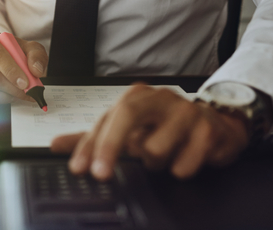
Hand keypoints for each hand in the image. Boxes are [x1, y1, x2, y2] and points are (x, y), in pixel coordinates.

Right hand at [0, 29, 47, 106]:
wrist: (0, 59)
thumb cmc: (13, 54)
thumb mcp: (29, 49)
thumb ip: (36, 56)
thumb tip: (36, 70)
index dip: (12, 72)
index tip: (25, 83)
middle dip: (11, 88)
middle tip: (26, 94)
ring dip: (2, 98)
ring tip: (15, 96)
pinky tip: (2, 99)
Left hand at [50, 84, 248, 179]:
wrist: (217, 125)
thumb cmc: (166, 127)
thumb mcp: (129, 131)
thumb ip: (93, 137)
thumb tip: (55, 144)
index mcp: (137, 97)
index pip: (106, 118)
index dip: (89, 144)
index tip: (79, 168)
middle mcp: (159, 98)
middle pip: (127, 116)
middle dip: (111, 146)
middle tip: (101, 174)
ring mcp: (185, 111)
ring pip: (155, 148)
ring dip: (156, 163)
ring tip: (165, 156)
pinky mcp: (208, 129)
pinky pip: (184, 163)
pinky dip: (181, 169)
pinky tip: (186, 159)